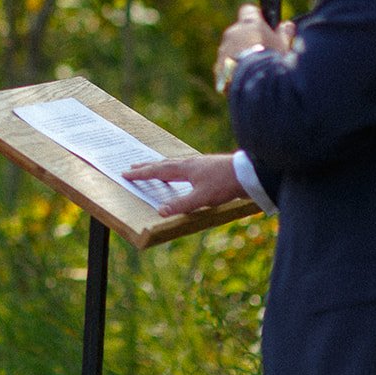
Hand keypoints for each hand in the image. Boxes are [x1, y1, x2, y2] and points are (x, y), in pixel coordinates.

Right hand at [124, 153, 246, 216]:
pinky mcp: (208, 166)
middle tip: (134, 167)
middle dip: (148, 166)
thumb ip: (181, 205)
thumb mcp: (202, 198)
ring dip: (161, 166)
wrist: (249, 173)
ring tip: (155, 167)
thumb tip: (160, 211)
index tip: (126, 173)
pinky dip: (176, 168)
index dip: (141, 174)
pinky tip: (184, 172)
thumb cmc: (225, 184)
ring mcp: (199, 163)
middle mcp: (189, 163)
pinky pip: (185, 165)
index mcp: (184, 169)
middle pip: (163, 164)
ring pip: (175, 163)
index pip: (157, 171)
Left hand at [214, 5, 291, 89]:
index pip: (248, 10)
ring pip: (231, 48)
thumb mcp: (284, 46)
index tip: (263, 24)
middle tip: (262, 52)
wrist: (254, 82)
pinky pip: (225, 64)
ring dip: (240, 54)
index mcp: (249, 24)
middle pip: (239, 31)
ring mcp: (223, 49)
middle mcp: (232, 33)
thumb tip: (287, 25)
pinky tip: (245, 77)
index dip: (256, 16)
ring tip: (255, 69)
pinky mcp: (217, 65)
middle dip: (248, 39)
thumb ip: (284, 34)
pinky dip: (233, 68)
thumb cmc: (272, 61)